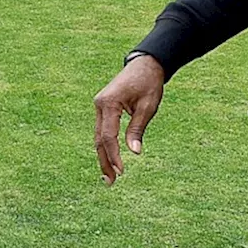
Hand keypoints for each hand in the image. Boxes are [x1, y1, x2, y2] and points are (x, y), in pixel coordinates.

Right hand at [93, 55, 164, 184]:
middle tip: (110, 182)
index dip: (114, 156)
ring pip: (99, 136)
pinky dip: (105, 145)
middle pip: (99, 139)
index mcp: (109, 103)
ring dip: (104, 156)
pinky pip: (102, 130)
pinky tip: (109, 159)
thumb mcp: (148, 106)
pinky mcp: (104, 107)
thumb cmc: (149, 83)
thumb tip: (135, 152)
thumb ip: (138, 128)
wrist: (146, 64)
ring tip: (109, 177)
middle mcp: (100, 104)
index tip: (121, 171)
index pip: (108, 136)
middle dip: (104, 161)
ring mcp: (100, 106)